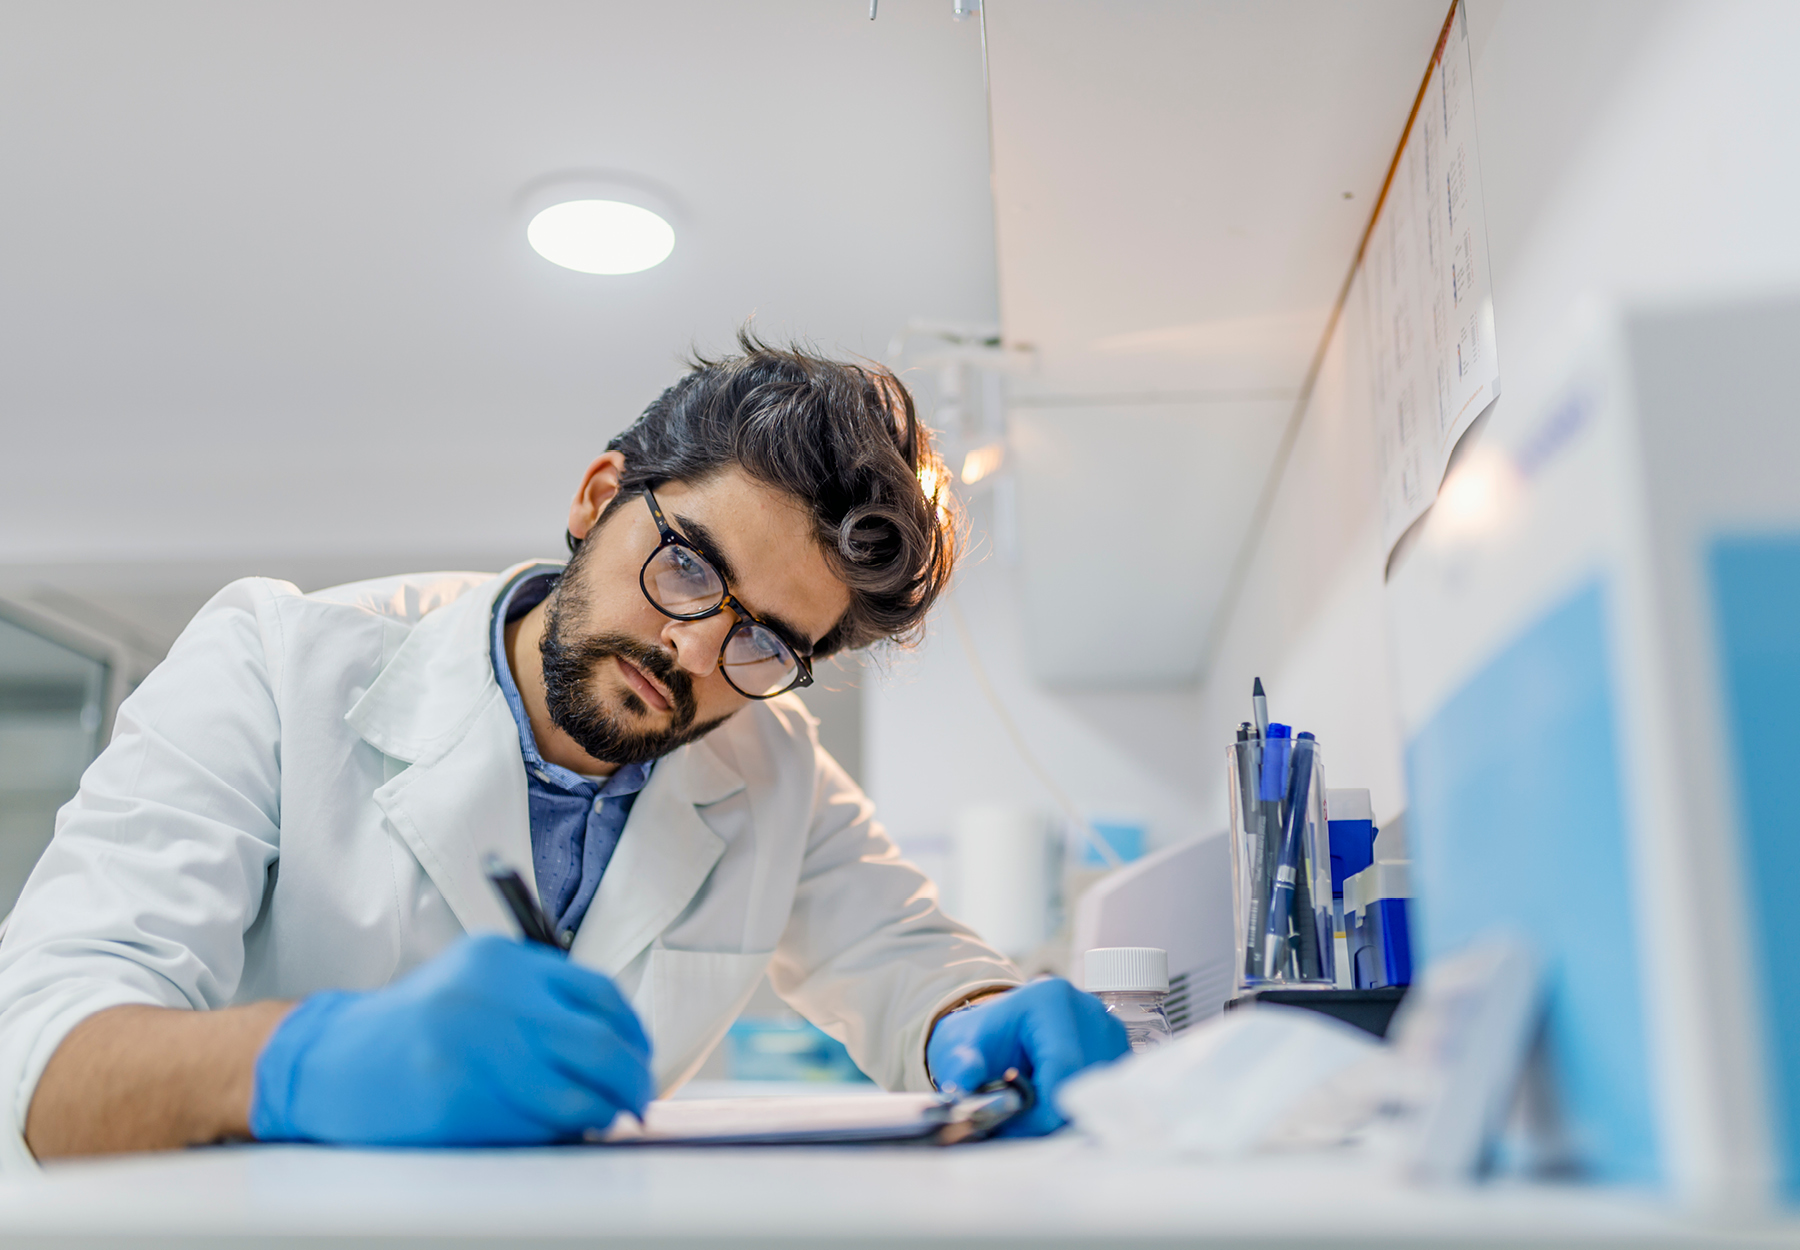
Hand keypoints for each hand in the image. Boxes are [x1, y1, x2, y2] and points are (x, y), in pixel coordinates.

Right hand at [249, 934, 651, 1144]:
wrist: (335, 1062)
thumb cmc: (420, 1022)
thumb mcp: (480, 979)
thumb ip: (543, 995)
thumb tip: (621, 1039)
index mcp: (502, 961)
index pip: (601, 994)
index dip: (634, 1032)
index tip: (639, 1053)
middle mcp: (492, 1003)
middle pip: (601, 1047)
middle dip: (632, 1078)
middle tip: (638, 1096)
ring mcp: (474, 1057)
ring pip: (576, 1097)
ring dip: (602, 1113)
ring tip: (602, 1115)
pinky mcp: (458, 1109)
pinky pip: (536, 1130)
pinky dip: (558, 1134)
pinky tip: (555, 1128)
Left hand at [926, 979, 1127, 1135]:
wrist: (996, 1034)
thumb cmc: (982, 1041)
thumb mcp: (959, 1048)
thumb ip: (960, 1066)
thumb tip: (963, 1083)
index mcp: (1051, 999)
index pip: (1063, 1066)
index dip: (1042, 1110)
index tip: (1012, 1129)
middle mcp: (1090, 1010)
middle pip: (1086, 1084)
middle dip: (1051, 1116)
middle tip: (1017, 1126)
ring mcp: (1110, 1031)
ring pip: (1101, 1096)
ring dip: (1067, 1116)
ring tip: (1031, 1112)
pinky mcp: (1119, 1054)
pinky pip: (1109, 1096)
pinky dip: (1081, 1111)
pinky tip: (1053, 1105)